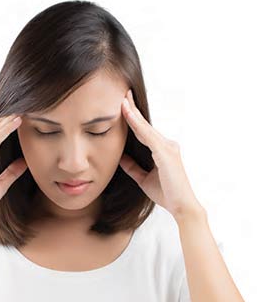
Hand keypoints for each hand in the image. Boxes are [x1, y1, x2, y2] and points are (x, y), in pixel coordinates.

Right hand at [0, 114, 27, 224]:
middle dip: (7, 118)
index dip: (5, 125)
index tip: (19, 117)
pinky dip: (6, 130)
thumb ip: (11, 172)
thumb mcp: (1, 184)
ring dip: (8, 120)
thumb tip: (24, 162)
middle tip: (23, 109)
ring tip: (22, 111)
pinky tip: (16, 123)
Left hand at [119, 89, 202, 218]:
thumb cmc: (166, 193)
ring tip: (123, 99)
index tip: (124, 106)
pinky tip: (128, 114)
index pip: (143, 131)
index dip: (133, 118)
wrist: (181, 207)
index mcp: (162, 150)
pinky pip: (147, 135)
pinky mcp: (165, 152)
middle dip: (133, 109)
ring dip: (133, 113)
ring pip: (145, 127)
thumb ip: (133, 167)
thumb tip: (120, 157)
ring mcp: (167, 147)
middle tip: (123, 95)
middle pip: (144, 125)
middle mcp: (166, 145)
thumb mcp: (143, 178)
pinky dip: (137, 124)